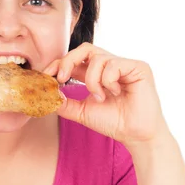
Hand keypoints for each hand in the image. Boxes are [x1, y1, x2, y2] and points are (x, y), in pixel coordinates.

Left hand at [44, 43, 169, 146]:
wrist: (135, 135)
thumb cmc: (114, 123)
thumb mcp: (82, 112)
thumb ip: (64, 103)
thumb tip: (47, 94)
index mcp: (97, 74)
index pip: (75, 60)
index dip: (59, 64)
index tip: (46, 76)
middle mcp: (111, 66)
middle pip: (84, 49)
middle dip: (68, 61)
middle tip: (61, 78)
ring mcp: (124, 65)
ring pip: (97, 58)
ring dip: (92, 80)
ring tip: (100, 98)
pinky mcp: (138, 67)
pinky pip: (113, 64)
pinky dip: (107, 81)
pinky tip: (115, 93)